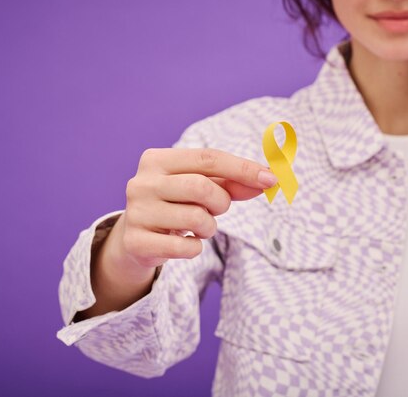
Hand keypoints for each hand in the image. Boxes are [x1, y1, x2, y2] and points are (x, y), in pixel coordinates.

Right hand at [115, 147, 277, 269]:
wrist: (138, 240)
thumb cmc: (176, 204)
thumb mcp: (202, 188)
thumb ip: (232, 182)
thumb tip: (268, 180)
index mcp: (156, 160)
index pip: (208, 158)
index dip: (242, 168)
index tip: (271, 179)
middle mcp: (141, 182)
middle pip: (202, 187)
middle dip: (220, 202)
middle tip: (216, 209)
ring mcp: (136, 212)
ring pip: (195, 218)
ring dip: (209, 227)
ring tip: (198, 226)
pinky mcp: (136, 242)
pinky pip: (185, 247)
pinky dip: (195, 248)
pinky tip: (184, 243)